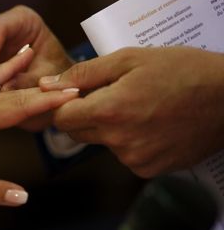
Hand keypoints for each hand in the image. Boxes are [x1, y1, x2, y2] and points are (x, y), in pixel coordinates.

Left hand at [39, 47, 223, 176]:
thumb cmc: (183, 71)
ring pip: (101, 143)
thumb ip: (84, 73)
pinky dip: (130, 141)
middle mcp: (118, 141)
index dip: (65, 104)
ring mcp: (135, 159)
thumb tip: (47, 84)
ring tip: (139, 106)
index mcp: (109, 111)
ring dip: (109, 127)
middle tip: (111, 94)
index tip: (78, 92)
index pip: (61, 118)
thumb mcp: (130, 59)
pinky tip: (152, 124)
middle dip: (85, 114)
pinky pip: (124, 155)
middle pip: (77, 133)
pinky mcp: (150, 170)